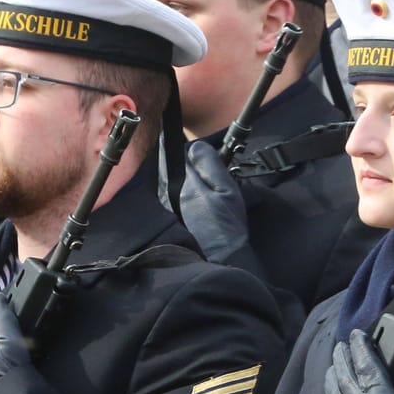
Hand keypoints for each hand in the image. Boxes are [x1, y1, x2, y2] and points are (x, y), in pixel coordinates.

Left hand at [178, 140, 251, 263]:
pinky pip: (169, 193)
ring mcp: (167, 206)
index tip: (180, 137)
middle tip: (192, 154)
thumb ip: (209, 165)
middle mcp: (168, 194)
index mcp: (182, 183)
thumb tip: (194, 147)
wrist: (222, 257)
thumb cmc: (226, 223)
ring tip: (193, 170)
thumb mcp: (225, 189)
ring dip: (177, 172)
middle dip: (177, 157)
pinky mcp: (170, 218)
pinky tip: (191, 190)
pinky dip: (177, 186)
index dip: (176, 143)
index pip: (171, 153)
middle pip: (167, 166)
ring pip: (167, 180)